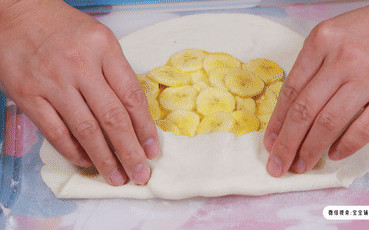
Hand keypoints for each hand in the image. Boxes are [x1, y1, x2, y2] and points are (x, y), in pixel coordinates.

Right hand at [0, 0, 158, 184]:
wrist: (17, 13)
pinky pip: (55, 131)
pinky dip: (72, 151)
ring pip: (85, 129)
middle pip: (112, 118)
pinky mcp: (28, 94)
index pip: (131, 96)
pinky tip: (86, 161)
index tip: (153, 150)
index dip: (145, 128)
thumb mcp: (100, 40)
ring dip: (104, 158)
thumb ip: (117, 73)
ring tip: (117, 177)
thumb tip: (136, 115)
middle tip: (141, 173)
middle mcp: (80, 65)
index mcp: (104, 48)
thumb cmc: (64, 28)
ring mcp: (53, 81)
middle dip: (129, 151)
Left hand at [264, 0, 368, 176]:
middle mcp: (343, 59)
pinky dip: (346, 146)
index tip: (269, 143)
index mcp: (321, 43)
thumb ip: (309, 70)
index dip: (277, 122)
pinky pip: (364, 128)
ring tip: (301, 165)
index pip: (291, 91)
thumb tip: (287, 115)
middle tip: (278, 165)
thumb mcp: (329, 39)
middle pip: (305, 110)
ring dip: (311, 149)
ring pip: (330, 123)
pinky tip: (333, 154)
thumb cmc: (363, 33)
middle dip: (287, 143)